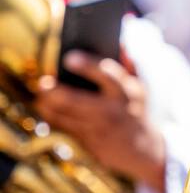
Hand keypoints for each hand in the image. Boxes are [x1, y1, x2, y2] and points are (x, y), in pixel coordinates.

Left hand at [33, 51, 166, 191]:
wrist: (143, 150)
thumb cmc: (136, 111)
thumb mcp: (140, 87)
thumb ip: (129, 64)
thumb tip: (119, 42)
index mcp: (127, 92)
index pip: (108, 75)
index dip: (87, 66)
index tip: (69, 57)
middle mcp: (112, 111)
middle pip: (74, 100)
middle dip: (55, 91)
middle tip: (44, 82)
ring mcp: (97, 129)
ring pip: (62, 115)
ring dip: (48, 103)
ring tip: (43, 92)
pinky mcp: (86, 142)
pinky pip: (62, 126)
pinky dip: (51, 115)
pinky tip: (46, 105)